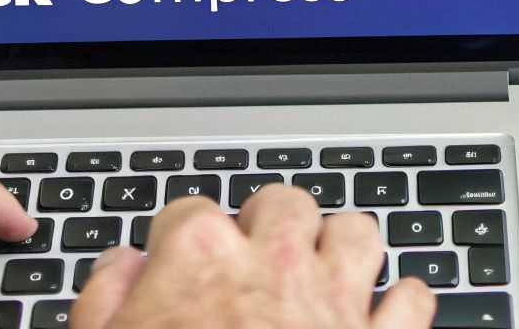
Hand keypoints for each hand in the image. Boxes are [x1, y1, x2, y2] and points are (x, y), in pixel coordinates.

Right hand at [72, 186, 433, 328]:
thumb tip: (122, 266)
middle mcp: (274, 262)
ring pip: (357, 233)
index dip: (184, 241)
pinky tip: (381, 315)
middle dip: (271, 225)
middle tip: (258, 257)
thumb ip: (107, 298)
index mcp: (201, 256)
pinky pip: (410, 299)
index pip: (189, 213)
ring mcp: (334, 298)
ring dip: (343, 249)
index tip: (180, 261)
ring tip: (323, 272)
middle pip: (284, 205)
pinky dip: (401, 303)